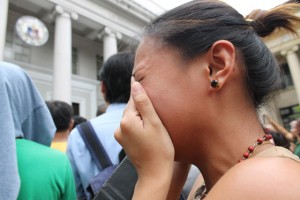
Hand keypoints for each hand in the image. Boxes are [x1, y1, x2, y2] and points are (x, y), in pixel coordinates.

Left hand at [115, 78, 174, 198]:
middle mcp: (119, 127)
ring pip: (132, 117)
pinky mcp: (124, 141)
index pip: (133, 99)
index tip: (135, 74)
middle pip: (132, 108)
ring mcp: (120, 135)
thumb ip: (144, 103)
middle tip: (151, 94)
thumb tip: (135, 85)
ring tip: (152, 113)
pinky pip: (131, 126)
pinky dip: (139, 123)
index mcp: (126, 120)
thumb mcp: (154, 123)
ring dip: (141, 114)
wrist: (155, 173)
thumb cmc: (160, 148)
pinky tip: (148, 125)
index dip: (138, 89)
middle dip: (141, 103)